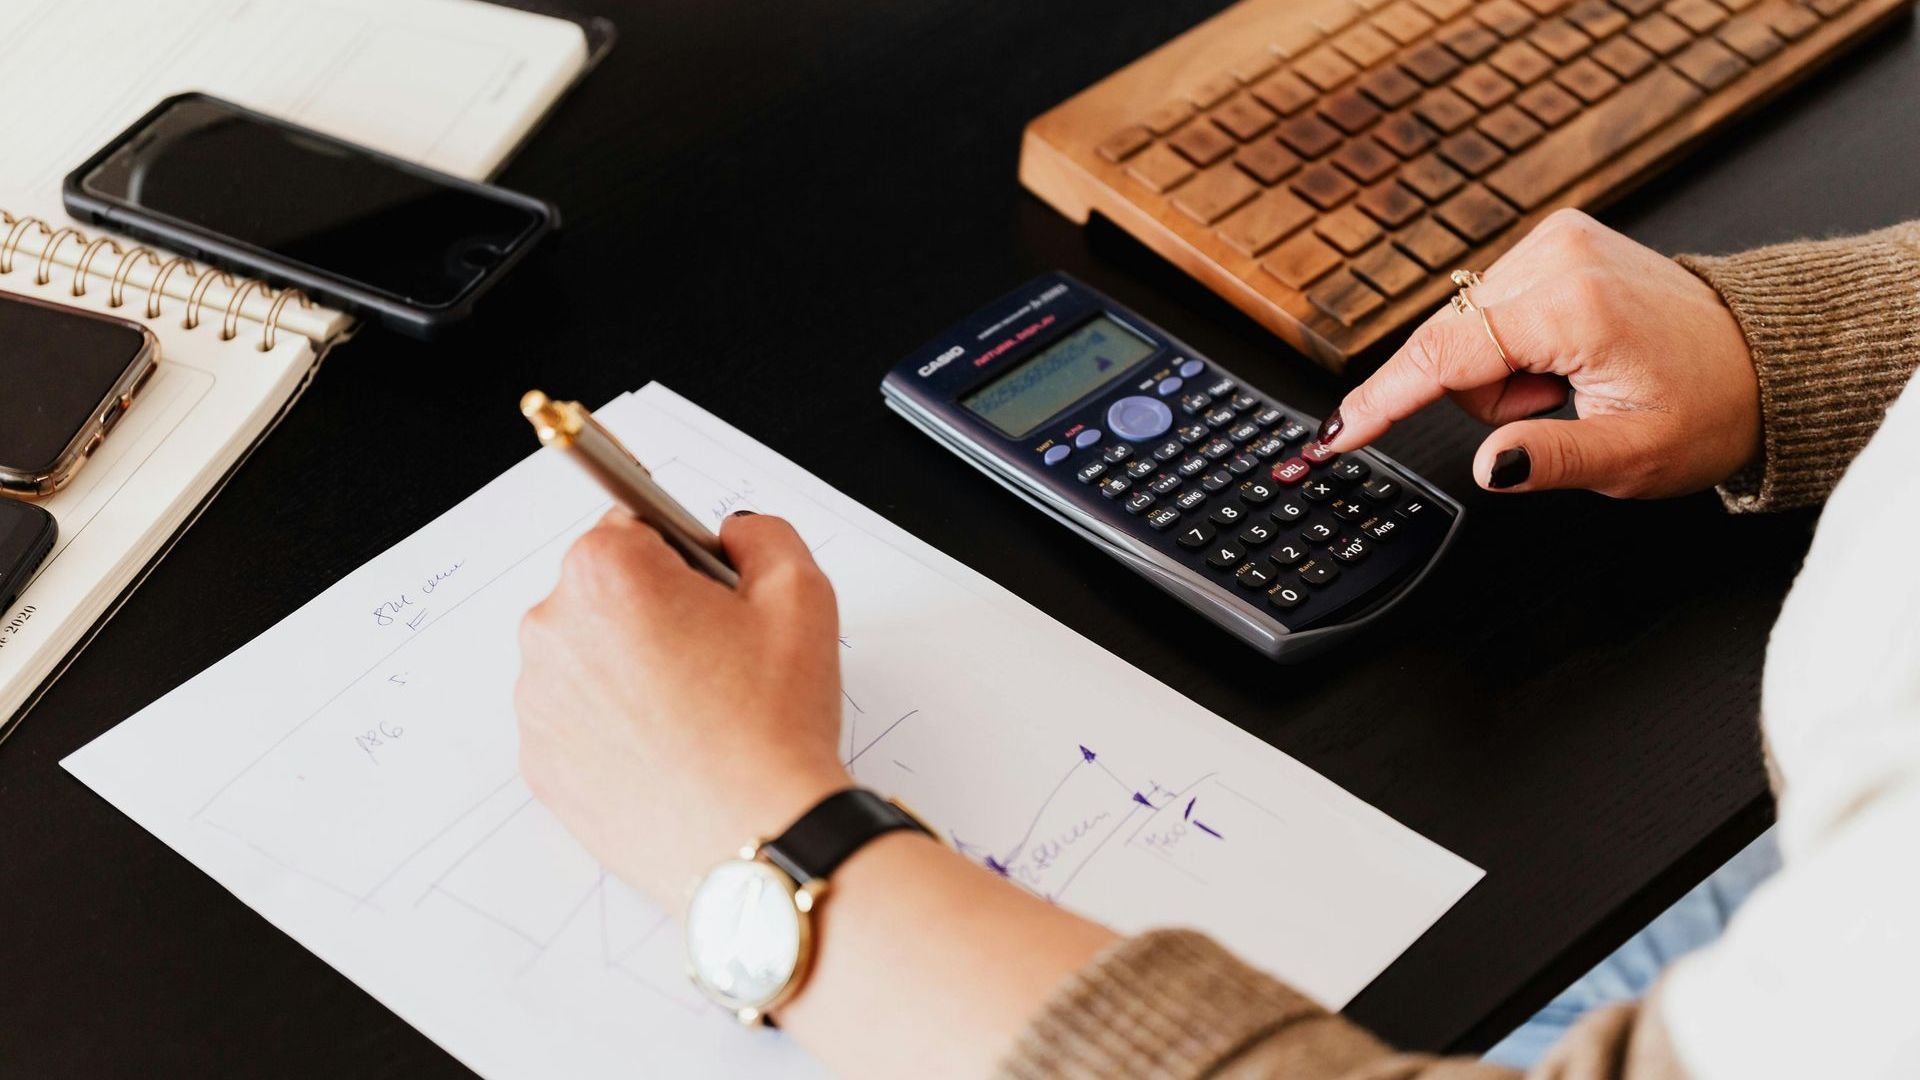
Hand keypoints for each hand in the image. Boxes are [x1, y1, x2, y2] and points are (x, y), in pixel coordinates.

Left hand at [515, 511, 849, 903]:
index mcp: (606, 573)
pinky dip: (614, 729)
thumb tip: (733, 536)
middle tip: (717, 664)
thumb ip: (763, 536)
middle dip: (653, 614)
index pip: (632, 527)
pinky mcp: (540, 765)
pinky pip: (577, 723)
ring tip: (696, 717)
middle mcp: (552, 630)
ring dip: (630, 672)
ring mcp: (538, 703)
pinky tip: (669, 752)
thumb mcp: (802, 594)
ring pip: (588, 660)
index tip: (712, 598)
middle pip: (603, 594)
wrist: (756, 838)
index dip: (684, 561)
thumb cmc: (774, 724)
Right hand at [1316, 209, 1759, 497]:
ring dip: (1502, 371)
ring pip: (1464, 330)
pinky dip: (1512, 344)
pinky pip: (1488, 309)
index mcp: (1575, 307)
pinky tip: (1565, 354)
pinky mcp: (1555, 238)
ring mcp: (1555, 239)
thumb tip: (1490, 465)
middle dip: (1488, 394)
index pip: (1444, 356)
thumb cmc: (1708, 406)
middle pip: (1450, 346)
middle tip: (1560, 406)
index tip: (1333, 434)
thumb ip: (1552, 462)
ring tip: (1570, 381)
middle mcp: (1558, 256)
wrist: (1759, 357)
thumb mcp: (1635, 458)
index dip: (1381, 402)